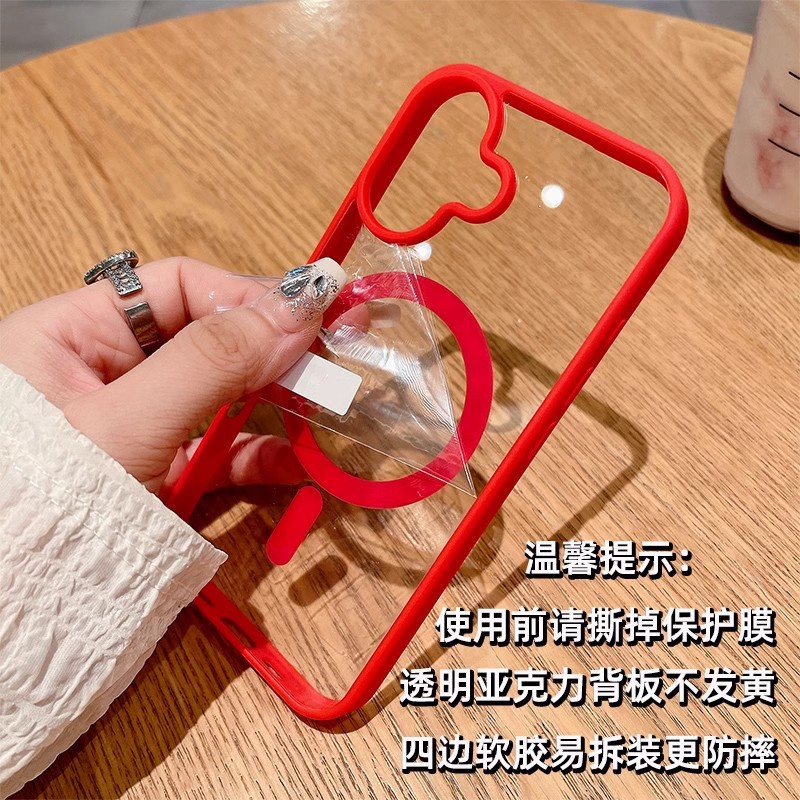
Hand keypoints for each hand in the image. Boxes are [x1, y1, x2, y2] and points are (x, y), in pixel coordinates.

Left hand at [0, 256, 344, 492]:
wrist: (26, 610)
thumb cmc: (45, 506)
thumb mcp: (125, 425)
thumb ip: (209, 362)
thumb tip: (296, 310)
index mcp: (74, 334)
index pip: (175, 289)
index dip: (245, 296)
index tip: (309, 315)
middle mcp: (108, 372)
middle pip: (208, 338)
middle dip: (273, 346)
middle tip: (338, 347)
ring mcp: (139, 425)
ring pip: (222, 394)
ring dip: (278, 399)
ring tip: (328, 400)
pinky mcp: (159, 474)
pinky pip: (219, 452)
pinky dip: (261, 454)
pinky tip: (297, 461)